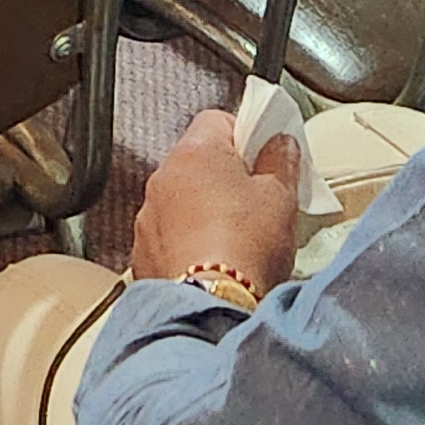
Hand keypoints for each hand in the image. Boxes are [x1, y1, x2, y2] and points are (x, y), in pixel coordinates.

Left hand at [128, 108, 297, 295]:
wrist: (212, 305)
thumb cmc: (246, 248)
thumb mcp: (280, 198)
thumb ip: (281, 161)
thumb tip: (281, 144)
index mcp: (197, 152)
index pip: (217, 119)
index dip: (244, 133)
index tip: (264, 154)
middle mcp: (164, 177)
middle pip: (197, 159)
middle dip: (225, 174)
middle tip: (256, 198)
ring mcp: (149, 215)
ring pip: (180, 197)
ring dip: (203, 208)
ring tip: (235, 236)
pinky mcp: (143, 250)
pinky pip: (167, 233)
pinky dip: (186, 240)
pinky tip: (211, 260)